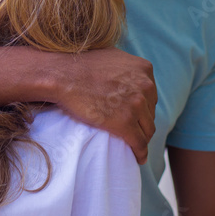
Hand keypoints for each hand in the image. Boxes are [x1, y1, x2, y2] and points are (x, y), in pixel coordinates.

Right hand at [55, 47, 156, 163]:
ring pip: (147, 129)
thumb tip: (132, 75)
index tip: (135, 116)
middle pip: (150, 112)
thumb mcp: (114, 58)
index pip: (150, 95)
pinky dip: (140, 152)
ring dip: (142, 138)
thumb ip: (128, 67)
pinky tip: (138, 157)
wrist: (64, 76)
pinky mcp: (125, 123)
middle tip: (132, 131)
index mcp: (144, 69)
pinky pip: (140, 143)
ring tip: (135, 146)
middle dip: (142, 122)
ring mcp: (136, 105)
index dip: (142, 108)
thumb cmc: (81, 67)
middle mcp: (145, 86)